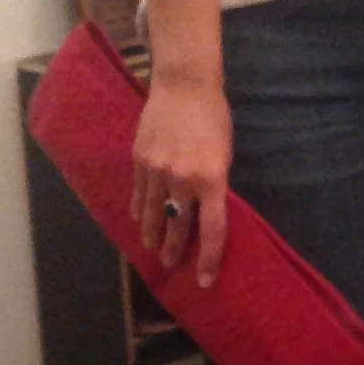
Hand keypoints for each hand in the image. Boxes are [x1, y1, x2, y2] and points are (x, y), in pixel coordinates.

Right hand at [132, 71, 231, 286]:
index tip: (204, 280)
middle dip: (174, 250)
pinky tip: (139, 219)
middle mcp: (183, 180)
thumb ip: (214, 184)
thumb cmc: (213, 118)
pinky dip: (140, 209)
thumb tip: (205, 211)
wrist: (184, 85)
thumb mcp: (224, 154)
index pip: (211, 230)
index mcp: (212, 180)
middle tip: (171, 266)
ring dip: (152, 234)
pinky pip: (139, 193)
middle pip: (178, 227)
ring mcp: (158, 170)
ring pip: (153, 214)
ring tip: (151, 248)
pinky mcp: (140, 160)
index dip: (208, 259)